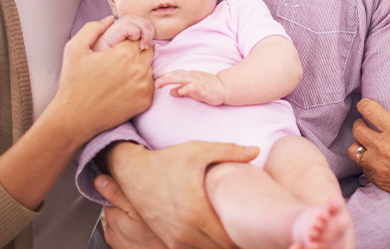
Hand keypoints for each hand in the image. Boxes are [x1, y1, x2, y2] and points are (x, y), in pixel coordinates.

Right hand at [51, 17, 153, 139]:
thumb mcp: (75, 49)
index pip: (138, 35)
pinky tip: (123, 89)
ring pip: (150, 68)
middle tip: (118, 63)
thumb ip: (93, 28)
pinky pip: (150, 85)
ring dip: (139, 68)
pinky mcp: (146, 101)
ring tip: (119, 77)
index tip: (117, 50)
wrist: (74, 117)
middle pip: (148, 50)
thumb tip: (110, 19)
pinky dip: (140, 85)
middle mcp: (139, 67)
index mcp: (125, 52)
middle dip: (136, 53)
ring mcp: (144, 85)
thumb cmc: (73, 82)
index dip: (128, 40)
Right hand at [105, 140, 257, 248]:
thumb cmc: (167, 161)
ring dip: (221, 244)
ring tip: (232, 231)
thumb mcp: (199, 150)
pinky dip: (205, 246)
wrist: (133, 173)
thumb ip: (230, 151)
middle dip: (235, 241)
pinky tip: (214, 234)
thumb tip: (256, 151)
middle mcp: (185, 231)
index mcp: (197, 212)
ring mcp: (175, 239)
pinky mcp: (168, 241)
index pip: (229, 238)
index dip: (243, 235)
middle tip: (247, 228)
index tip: (252, 225)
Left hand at [156, 70, 226, 104]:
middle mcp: (192, 76)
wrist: (224, 88)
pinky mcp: (204, 89)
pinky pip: (194, 87)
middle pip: (176, 74)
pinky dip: (186, 88)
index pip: (175, 74)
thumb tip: (170, 92)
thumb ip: (181, 89)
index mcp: (189, 76)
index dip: (165, 77)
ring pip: (183, 78)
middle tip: (155, 83)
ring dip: (171, 80)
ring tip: (161, 83)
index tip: (156, 82)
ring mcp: (198, 81)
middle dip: (165, 78)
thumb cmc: (208, 88)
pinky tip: (180, 91)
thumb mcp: (192, 89)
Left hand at [349, 86, 389, 206]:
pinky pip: (360, 165)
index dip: (364, 105)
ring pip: (352, 149)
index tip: (365, 105)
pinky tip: (375, 156)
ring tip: (369, 141)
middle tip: (369, 123)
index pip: (369, 111)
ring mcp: (378, 166)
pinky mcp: (377, 180)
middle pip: (357, 128)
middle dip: (361, 123)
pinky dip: (364, 159)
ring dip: (358, 143)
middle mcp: (384, 148)